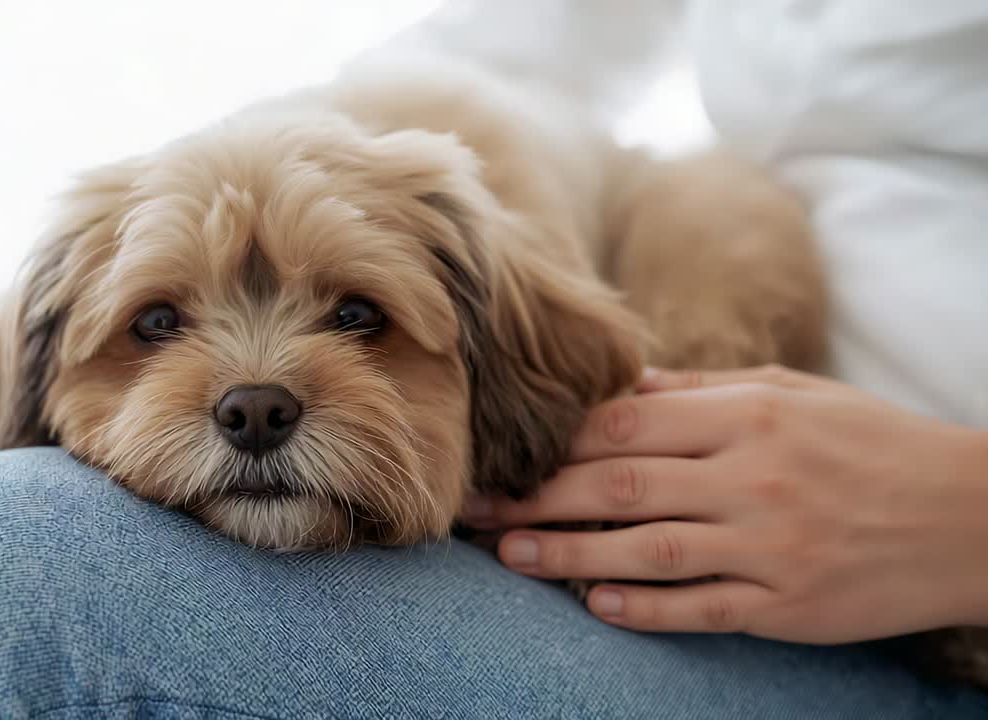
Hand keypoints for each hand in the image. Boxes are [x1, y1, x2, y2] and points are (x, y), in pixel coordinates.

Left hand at [462, 365, 987, 643]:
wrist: (972, 515)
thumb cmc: (871, 442)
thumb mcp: (792, 394)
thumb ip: (701, 394)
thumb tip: (619, 389)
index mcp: (748, 416)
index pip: (625, 426)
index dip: (554, 442)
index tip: (503, 453)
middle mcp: (753, 476)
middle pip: (618, 486)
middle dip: (536, 497)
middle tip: (476, 510)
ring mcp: (770, 543)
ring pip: (646, 549)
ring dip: (568, 555)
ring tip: (510, 557)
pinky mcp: (789, 602)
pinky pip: (700, 606)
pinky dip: (643, 607)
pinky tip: (594, 605)